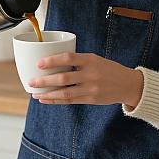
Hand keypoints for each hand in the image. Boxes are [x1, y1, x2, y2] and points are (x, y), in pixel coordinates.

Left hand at [29, 52, 143, 107]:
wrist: (127, 84)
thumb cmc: (108, 69)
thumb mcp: (95, 59)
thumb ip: (78, 61)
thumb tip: (55, 62)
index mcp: (90, 60)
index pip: (68, 58)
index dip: (52, 60)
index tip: (39, 63)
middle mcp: (90, 74)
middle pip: (63, 78)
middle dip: (45, 80)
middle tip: (31, 81)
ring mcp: (90, 88)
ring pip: (64, 92)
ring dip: (48, 94)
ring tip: (35, 93)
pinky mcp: (91, 99)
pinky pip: (70, 100)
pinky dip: (56, 100)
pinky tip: (46, 99)